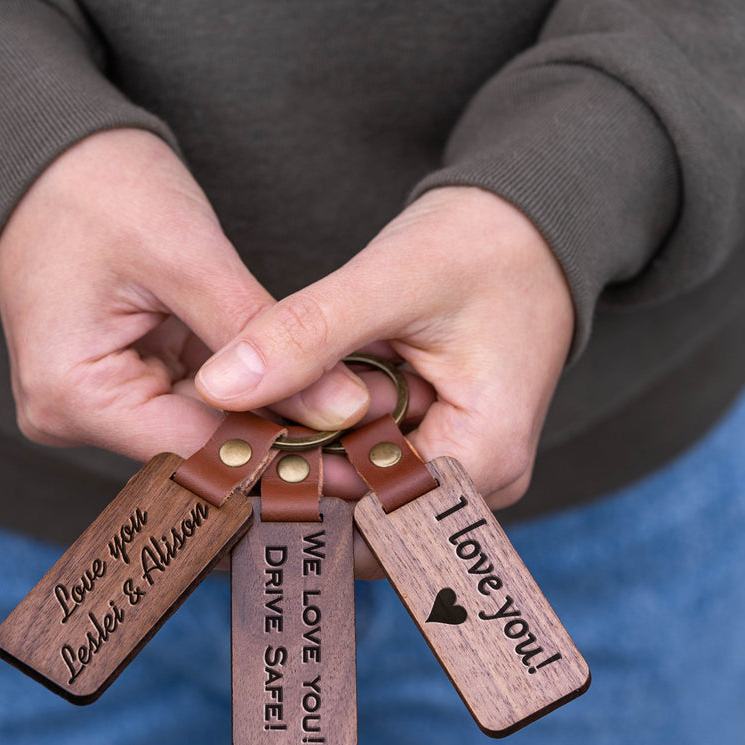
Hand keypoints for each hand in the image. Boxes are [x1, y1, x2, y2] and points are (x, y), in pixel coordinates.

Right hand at [0, 128, 371, 461]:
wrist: (45, 147)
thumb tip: (344, 408)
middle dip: (280, 435)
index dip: (280, 453)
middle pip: (198, 446)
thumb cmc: (101, 186)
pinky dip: (247, 389)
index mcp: (73, 395)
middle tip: (370, 427)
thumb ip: (265, 337)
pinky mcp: (114, 383)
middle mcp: (70, 415)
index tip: (358, 452)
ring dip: (270, 414)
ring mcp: (91, 402)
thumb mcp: (189, 259)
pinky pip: (192, 399)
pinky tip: (310, 384)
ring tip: (355, 406)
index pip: (195, 450)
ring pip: (202, 427)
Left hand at [194, 186, 573, 573]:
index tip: (219, 466)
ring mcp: (457, 473)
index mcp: (483, 456)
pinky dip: (321, 445)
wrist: (530, 224)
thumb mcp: (390, 279)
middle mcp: (477, 485)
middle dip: (290, 486)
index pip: (370, 520)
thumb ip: (305, 334)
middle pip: (363, 520)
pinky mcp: (434, 452)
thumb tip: (217, 386)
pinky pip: (366, 469)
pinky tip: (271, 416)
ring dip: (301, 464)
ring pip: (358, 498)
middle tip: (214, 449)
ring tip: (236, 426)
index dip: (291, 497)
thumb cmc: (481, 244)